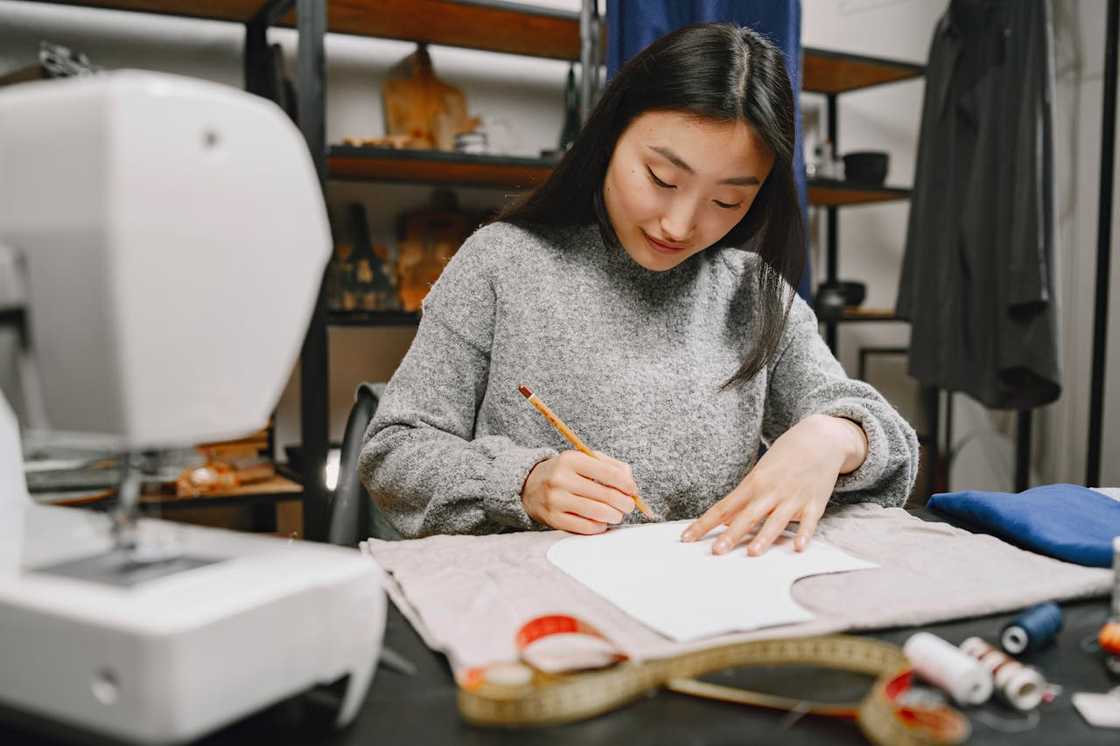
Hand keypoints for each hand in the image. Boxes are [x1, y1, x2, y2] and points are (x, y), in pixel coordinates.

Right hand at [521, 450, 638, 532]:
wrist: (528, 486)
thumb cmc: (564, 473)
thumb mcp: (583, 460)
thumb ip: (609, 465)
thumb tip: (629, 480)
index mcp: (571, 459)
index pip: (608, 473)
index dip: (626, 484)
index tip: (633, 490)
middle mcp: (561, 478)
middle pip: (605, 494)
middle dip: (623, 502)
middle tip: (628, 506)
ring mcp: (556, 500)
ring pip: (597, 512)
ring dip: (614, 516)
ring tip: (617, 515)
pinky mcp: (553, 518)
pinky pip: (584, 527)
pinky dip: (598, 526)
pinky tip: (601, 522)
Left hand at [681, 415, 866, 554]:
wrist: (819, 439)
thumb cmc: (784, 458)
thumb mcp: (759, 474)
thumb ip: (744, 500)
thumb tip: (726, 522)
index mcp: (752, 484)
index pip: (723, 508)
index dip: (704, 524)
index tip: (687, 538)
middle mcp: (770, 491)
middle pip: (746, 516)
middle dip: (731, 535)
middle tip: (716, 552)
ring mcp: (792, 498)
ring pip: (776, 521)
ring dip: (764, 537)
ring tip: (752, 553)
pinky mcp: (814, 504)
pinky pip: (808, 522)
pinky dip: (804, 534)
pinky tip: (798, 547)